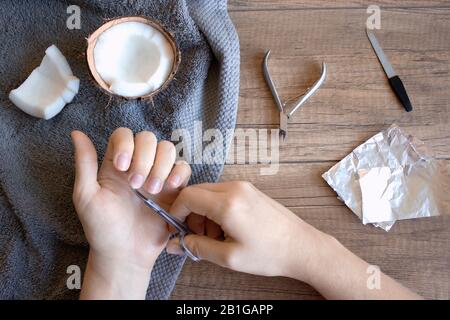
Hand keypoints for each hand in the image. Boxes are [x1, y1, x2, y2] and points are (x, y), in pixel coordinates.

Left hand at [71, 128, 190, 298]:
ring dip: (161, 166)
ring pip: (168, 149)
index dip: (126, 143)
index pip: (124, 134)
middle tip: (137, 186)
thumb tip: (76, 132)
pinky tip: (170, 187)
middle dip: (145, 158)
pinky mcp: (174, 190)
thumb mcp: (86, 196)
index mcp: (116, 164)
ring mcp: (157, 176)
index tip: (122, 166)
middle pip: (148, 138)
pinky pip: (184, 168)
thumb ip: (85, 163)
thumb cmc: (102, 228)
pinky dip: (179, 172)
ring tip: (152, 191)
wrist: (125, 254)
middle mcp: (138, 165)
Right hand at [166, 181, 329, 280]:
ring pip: (209, 193)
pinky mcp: (250, 191)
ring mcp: (244, 187)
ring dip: (204, 212)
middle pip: (197, 192)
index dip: (176, 212)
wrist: (302, 247)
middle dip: (191, 214)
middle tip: (198, 236)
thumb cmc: (269, 253)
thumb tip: (177, 243)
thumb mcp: (229, 257)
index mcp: (227, 203)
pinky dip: (217, 209)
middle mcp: (235, 188)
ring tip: (215, 236)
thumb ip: (198, 247)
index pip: (188, 196)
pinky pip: (223, 194)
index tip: (178, 228)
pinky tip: (227, 228)